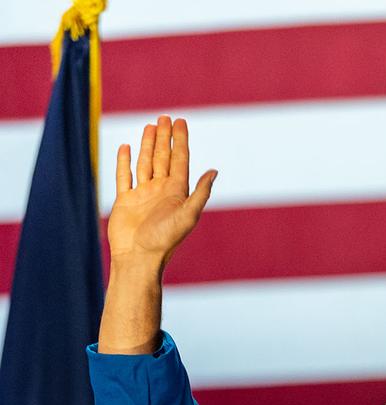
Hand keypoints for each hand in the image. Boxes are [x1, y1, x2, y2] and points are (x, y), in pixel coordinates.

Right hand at [107, 116, 215, 269]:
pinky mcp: (125, 201)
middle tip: (166, 117)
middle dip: (165, 138)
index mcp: (177, 193)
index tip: (181, 121)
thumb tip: (214, 171)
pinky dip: (124, 161)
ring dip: (148, 145)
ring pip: (146, 163)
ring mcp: (143, 195)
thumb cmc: (165, 240)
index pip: (180, 160)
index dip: (181, 141)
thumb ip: (201, 193)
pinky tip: (126, 148)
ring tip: (150, 126)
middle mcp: (161, 192)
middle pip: (163, 158)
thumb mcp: (188, 215)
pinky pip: (124, 176)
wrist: (139, 259)